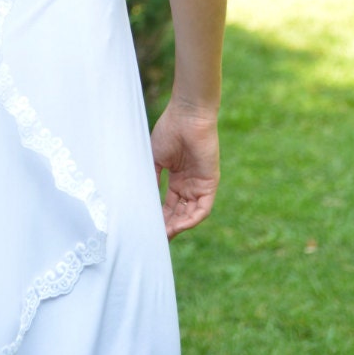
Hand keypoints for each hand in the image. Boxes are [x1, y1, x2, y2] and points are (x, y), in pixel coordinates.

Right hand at [150, 100, 219, 238]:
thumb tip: (143, 200)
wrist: (186, 116)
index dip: (160, 217)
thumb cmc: (169, 131)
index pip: (170, 205)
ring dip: (179, 226)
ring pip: (191, 214)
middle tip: (156, 237)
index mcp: (177, 178)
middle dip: (168, 226)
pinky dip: (192, 219)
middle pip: (180, 212)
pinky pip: (203, 209)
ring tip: (165, 235)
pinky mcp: (210, 184)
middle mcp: (189, 184)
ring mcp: (200, 185)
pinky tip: (179, 226)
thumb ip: (152, 178)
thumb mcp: (155, 159)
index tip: (148, 228)